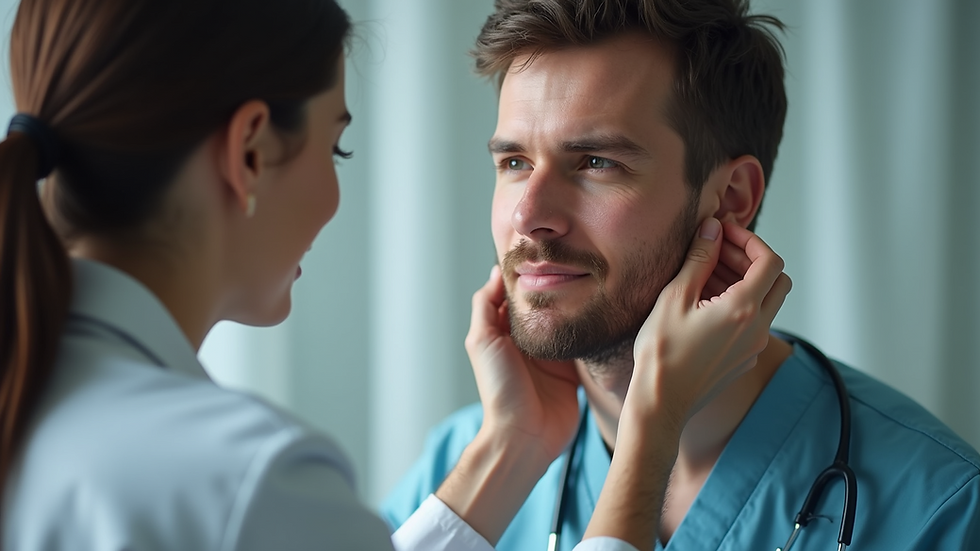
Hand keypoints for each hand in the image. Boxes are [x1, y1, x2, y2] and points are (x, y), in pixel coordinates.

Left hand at [464, 265, 580, 461]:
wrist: (524, 436)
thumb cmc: (500, 391)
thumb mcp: (482, 341)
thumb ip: (486, 306)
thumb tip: (495, 273)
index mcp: (504, 333)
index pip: (516, 297)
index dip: (527, 277)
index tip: (542, 253)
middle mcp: (528, 342)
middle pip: (544, 306)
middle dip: (555, 286)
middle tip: (573, 260)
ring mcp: (552, 356)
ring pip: (565, 321)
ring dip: (574, 305)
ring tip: (589, 279)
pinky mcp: (573, 371)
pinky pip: (582, 343)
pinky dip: (588, 329)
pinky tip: (599, 311)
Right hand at [583, 218, 790, 550]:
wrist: (660, 402)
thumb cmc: (661, 351)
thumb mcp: (675, 297)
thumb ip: (699, 259)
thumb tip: (713, 228)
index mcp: (743, 309)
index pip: (770, 261)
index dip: (750, 240)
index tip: (725, 233)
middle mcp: (758, 328)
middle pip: (778, 281)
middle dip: (751, 260)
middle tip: (719, 252)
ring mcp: (754, 347)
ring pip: (767, 303)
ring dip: (745, 282)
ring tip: (707, 275)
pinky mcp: (744, 360)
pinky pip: (754, 324)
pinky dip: (740, 305)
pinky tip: (706, 305)